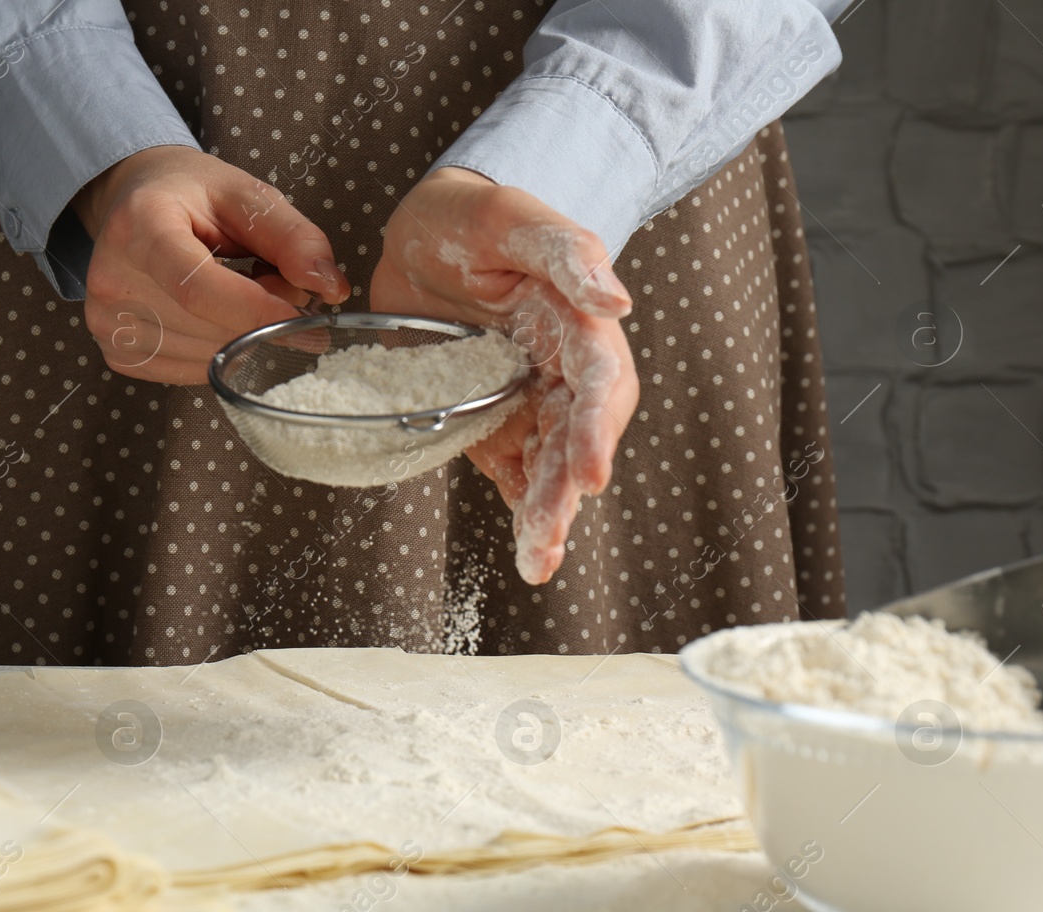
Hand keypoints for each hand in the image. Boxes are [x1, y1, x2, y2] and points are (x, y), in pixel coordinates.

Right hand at [71, 145, 349, 384]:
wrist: (136, 199)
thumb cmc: (191, 195)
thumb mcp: (247, 196)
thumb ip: (293, 238)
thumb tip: (330, 288)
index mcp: (139, 224)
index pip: (198, 289)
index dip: (258, 311)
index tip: (308, 317)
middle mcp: (111, 276)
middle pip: (206, 327)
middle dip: (260, 319)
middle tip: (280, 287)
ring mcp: (107, 319)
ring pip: (203, 356)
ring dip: (243, 337)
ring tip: (243, 293)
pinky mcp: (117, 350)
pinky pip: (189, 371)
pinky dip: (219, 351)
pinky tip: (217, 317)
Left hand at [369, 168, 638, 584]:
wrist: (426, 233)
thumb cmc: (475, 217)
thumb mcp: (515, 218)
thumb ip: (568, 253)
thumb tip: (617, 302)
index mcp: (578, 325)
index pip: (599, 385)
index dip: (596, 432)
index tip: (590, 476)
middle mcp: (560, 372)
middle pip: (575, 441)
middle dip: (565, 495)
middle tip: (547, 542)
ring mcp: (527, 400)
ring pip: (547, 467)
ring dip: (546, 516)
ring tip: (536, 563)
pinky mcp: (491, 419)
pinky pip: (512, 468)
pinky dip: (518, 507)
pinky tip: (522, 547)